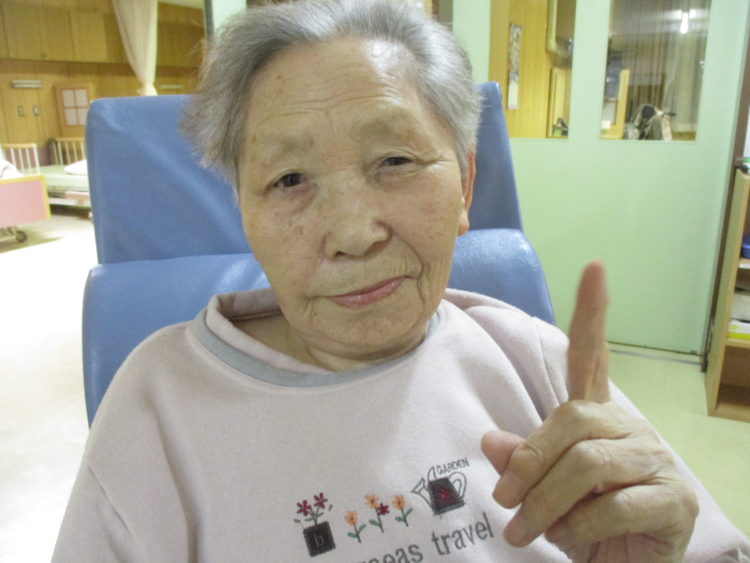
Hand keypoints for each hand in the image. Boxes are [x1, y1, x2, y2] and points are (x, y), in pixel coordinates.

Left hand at [481, 262, 697, 560]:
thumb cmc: (580, 522)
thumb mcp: (539, 492)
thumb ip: (521, 462)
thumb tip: (490, 441)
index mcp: (595, 417)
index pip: (592, 357)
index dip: (592, 313)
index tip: (594, 267)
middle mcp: (628, 427)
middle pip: (572, 420)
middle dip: (529, 463)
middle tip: (503, 502)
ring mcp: (656, 461)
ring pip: (588, 463)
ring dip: (547, 503)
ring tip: (526, 530)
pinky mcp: (674, 500)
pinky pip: (614, 504)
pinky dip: (581, 528)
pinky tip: (573, 540)